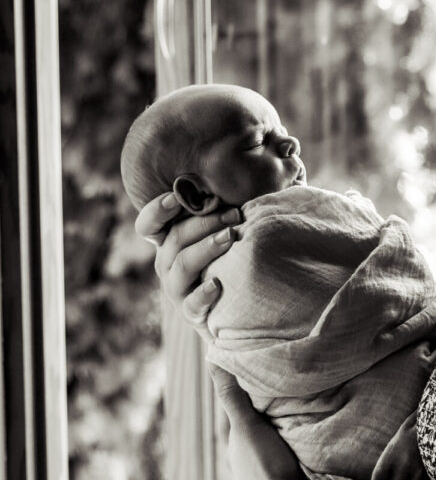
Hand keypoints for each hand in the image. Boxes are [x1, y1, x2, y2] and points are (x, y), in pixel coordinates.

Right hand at [135, 193, 241, 323]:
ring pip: (181, 266)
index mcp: (171, 241)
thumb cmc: (235, 257)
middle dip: (203, 223)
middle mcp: (168, 263)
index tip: (176, 197)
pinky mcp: (192, 313)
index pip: (149, 224)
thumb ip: (226, 209)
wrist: (239, 308)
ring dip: (205, 249)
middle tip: (234, 214)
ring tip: (230, 238)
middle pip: (174, 239)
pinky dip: (203, 294)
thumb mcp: (227, 230)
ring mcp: (177, 289)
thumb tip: (241, 166)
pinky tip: (217, 285)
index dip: (157, 210)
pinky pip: (191, 305)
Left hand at [210, 365, 312, 479]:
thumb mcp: (247, 426)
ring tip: (295, 417)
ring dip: (277, 436)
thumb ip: (232, 396)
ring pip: (267, 449)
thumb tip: (212, 360)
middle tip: (280, 393)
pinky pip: (282, 462)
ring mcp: (261, 479)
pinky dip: (288, 450)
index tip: (256, 376)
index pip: (234, 416)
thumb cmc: (264, 467)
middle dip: (261, 416)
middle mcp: (242, 465)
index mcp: (232, 449)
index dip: (243, 396)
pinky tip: (303, 446)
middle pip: (251, 433)